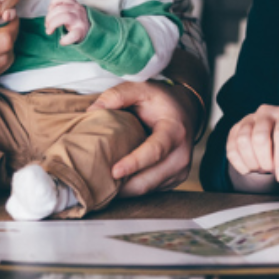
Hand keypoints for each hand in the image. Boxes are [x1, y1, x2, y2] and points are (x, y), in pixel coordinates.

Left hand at [45, 0, 88, 45]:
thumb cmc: (75, 22)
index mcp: (74, 4)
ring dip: (53, 24)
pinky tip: (62, 41)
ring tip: (49, 31)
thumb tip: (48, 14)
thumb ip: (61, 8)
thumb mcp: (70, 11)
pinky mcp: (81, 32)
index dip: (54, 2)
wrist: (91, 33)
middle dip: (49, 17)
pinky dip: (65, 39)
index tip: (50, 10)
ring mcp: (80, 21)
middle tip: (47, 25)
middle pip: (61, 8)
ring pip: (65, 17)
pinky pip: (73, 35)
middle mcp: (78, 10)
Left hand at [89, 79, 195, 195]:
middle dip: (123, 186)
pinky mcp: (175, 180)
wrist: (186, 111)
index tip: (114, 171)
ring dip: (126, 190)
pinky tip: (117, 183)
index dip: (134, 163)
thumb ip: (118, 95)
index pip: (155, 151)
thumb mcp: (142, 88)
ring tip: (102, 186)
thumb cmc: (160, 100)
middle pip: (150, 180)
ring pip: (148, 189)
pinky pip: (151, 190)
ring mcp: (180, 170)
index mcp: (175, 131)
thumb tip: (92, 110)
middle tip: (96, 185)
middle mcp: (182, 155)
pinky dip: (133, 189)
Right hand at [226, 104, 278, 183]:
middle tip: (272, 171)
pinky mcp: (236, 127)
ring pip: (242, 140)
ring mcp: (249, 118)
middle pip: (260, 137)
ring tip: (261, 169)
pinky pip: (231, 145)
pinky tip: (248, 169)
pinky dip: (238, 162)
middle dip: (265, 161)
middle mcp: (267, 112)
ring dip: (251, 161)